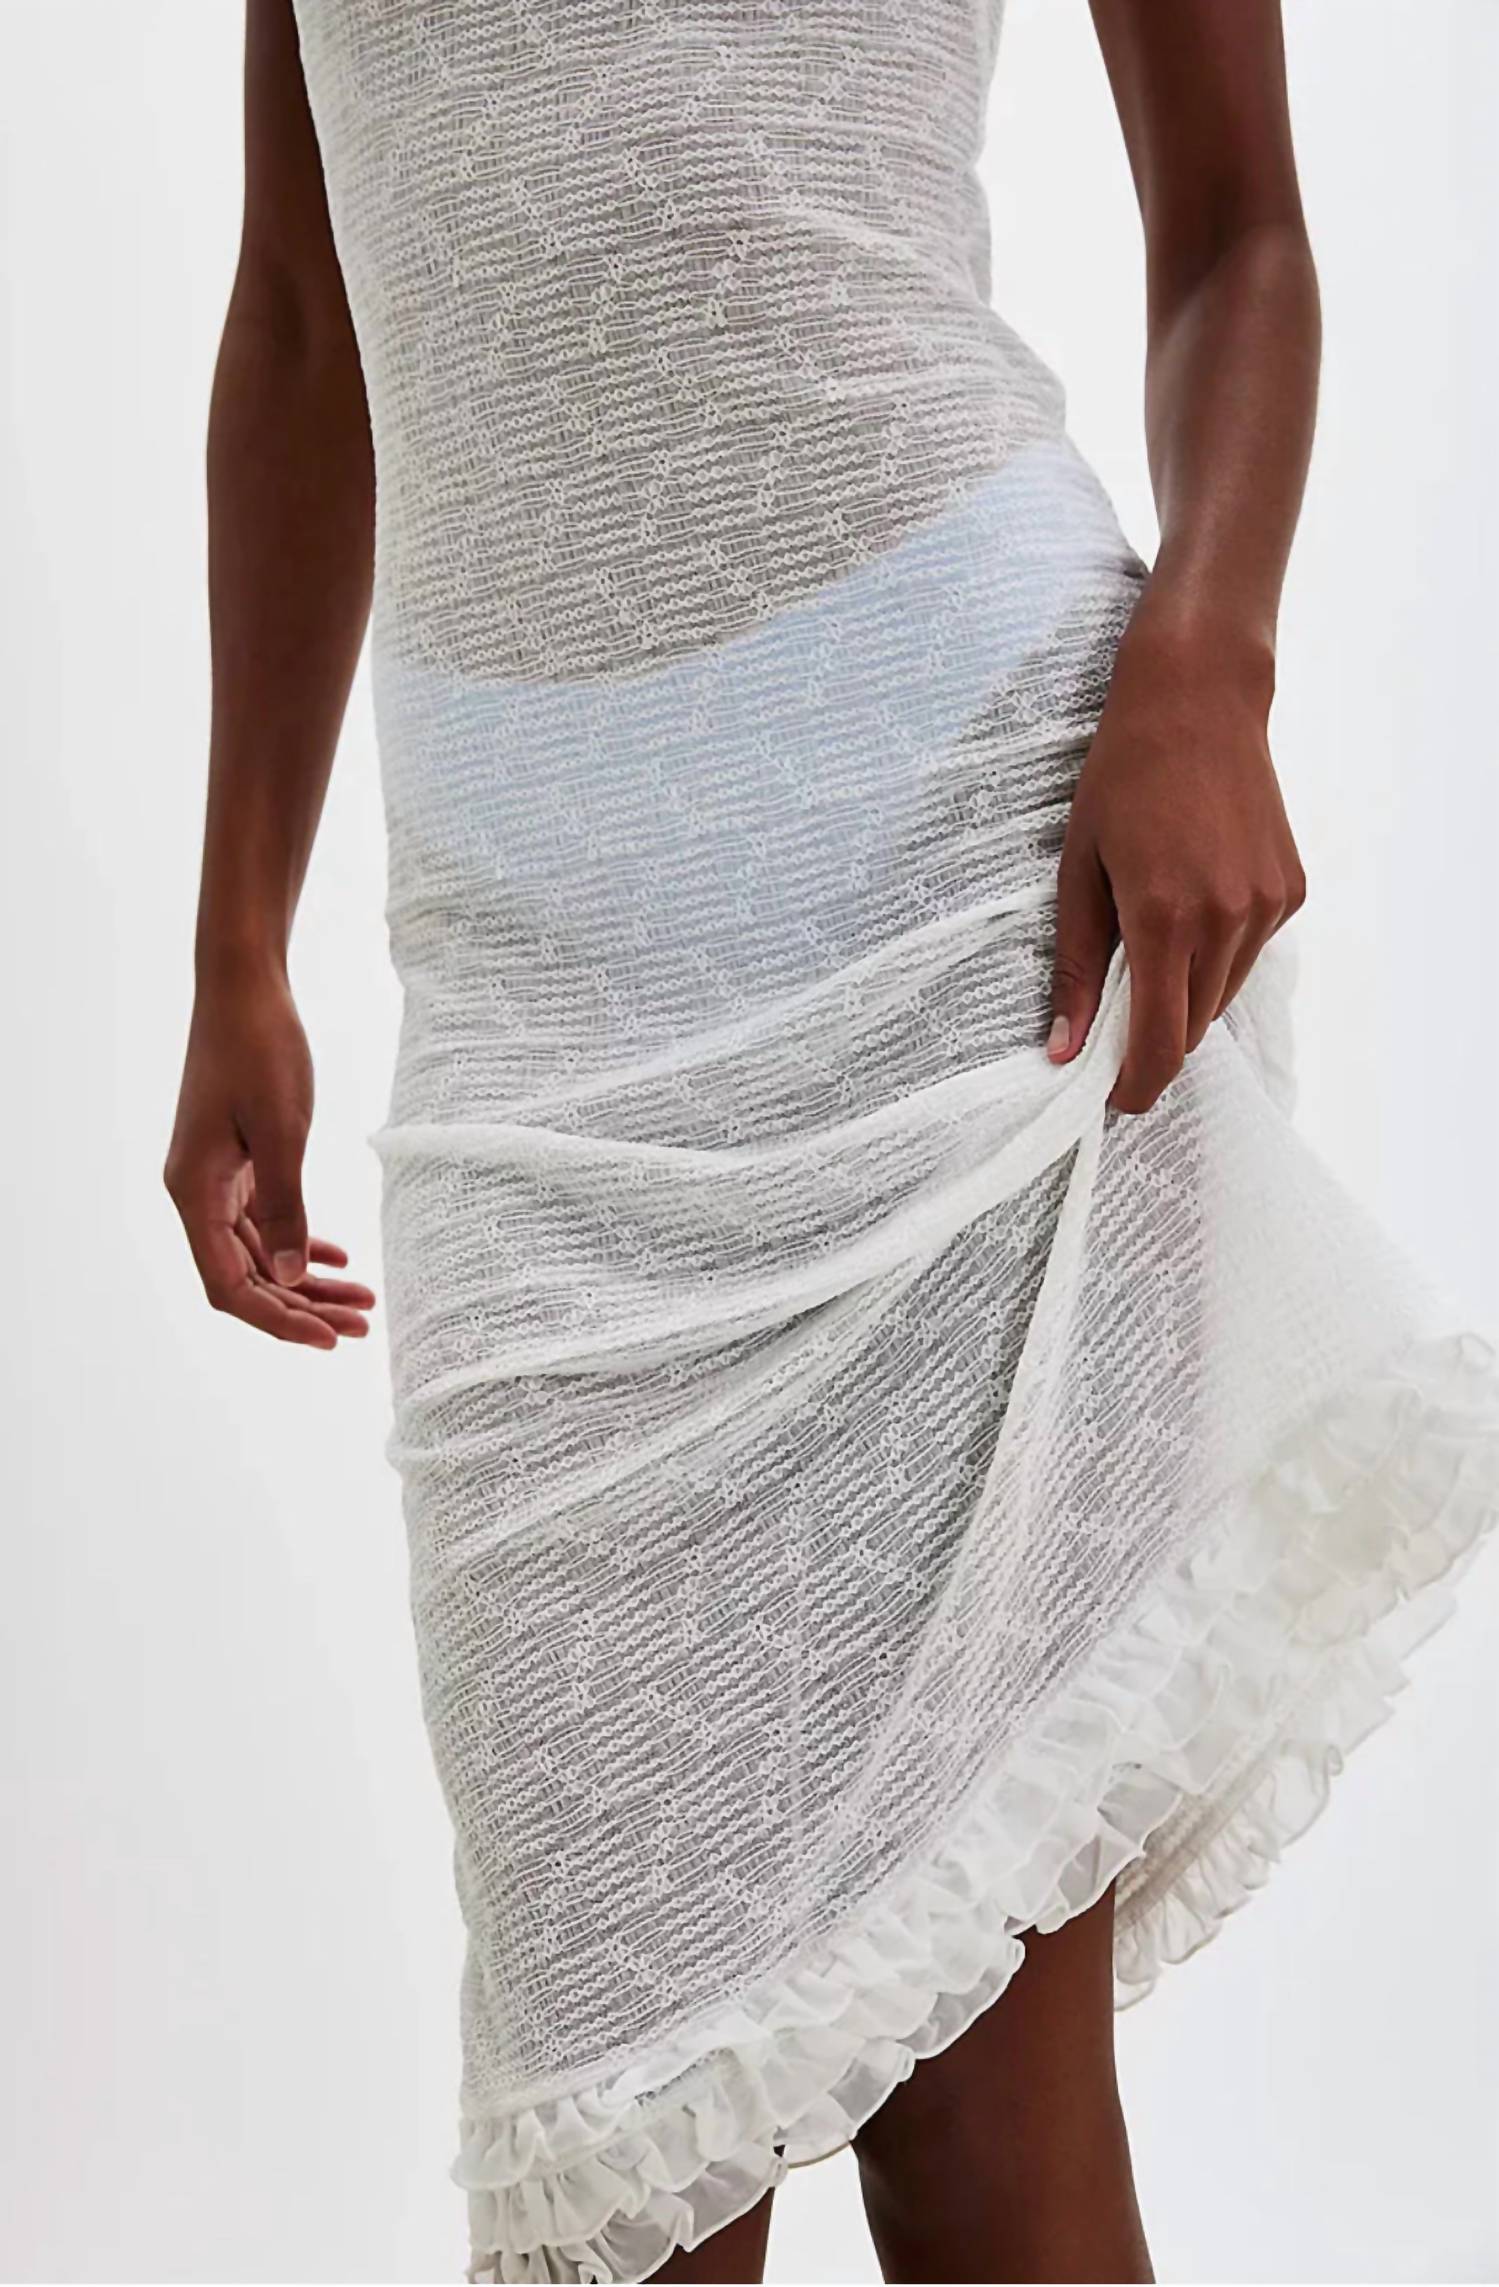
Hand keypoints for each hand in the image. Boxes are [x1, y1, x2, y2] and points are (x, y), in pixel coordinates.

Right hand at [164, 966, 374, 1347]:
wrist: (243, 987)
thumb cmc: (260, 1048)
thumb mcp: (282, 1131)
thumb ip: (287, 1206)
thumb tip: (294, 1279)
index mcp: (194, 1192)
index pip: (229, 1285)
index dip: (278, 1320)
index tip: (329, 1338)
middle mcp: (196, 1192)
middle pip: (246, 1277)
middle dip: (303, 1307)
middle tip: (363, 1325)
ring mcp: (214, 1177)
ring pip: (260, 1252)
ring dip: (307, 1280)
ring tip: (363, 1301)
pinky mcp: (235, 1160)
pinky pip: (264, 1220)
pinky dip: (299, 1242)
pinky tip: (336, 1257)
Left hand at [1046, 626, 1304, 1112]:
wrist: (1197, 702)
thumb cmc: (1122, 779)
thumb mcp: (1078, 870)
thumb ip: (1076, 966)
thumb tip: (1064, 1048)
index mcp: (1165, 918)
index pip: (1159, 1042)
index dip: (1135, 1084)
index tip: (1113, 1096)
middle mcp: (1227, 919)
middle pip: (1191, 1028)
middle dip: (1153, 1040)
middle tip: (1112, 1021)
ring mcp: (1267, 907)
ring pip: (1222, 995)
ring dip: (1185, 996)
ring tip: (1151, 943)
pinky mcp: (1291, 892)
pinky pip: (1248, 954)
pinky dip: (1216, 954)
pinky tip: (1192, 905)